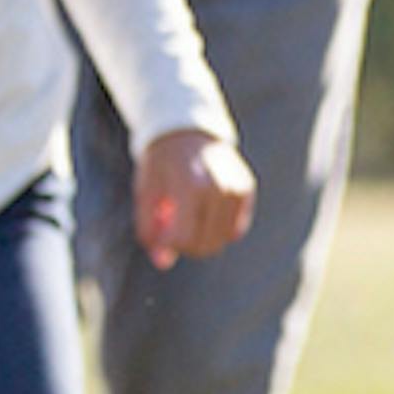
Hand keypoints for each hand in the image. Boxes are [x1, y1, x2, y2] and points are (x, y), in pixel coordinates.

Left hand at [135, 128, 256, 268]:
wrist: (185, 131)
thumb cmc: (160, 165)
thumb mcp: (147, 194)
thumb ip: (150, 230)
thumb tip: (163, 263)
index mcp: (191, 186)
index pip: (183, 239)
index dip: (168, 243)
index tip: (160, 232)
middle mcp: (220, 187)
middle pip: (206, 244)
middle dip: (185, 244)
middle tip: (172, 226)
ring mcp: (237, 188)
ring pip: (222, 240)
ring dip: (203, 237)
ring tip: (188, 216)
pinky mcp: (247, 189)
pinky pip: (235, 229)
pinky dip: (219, 228)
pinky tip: (205, 211)